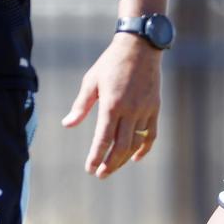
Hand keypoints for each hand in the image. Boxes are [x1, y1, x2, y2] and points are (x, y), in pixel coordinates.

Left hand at [62, 32, 161, 177]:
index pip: (103, 138)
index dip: (96, 156)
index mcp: (112, 105)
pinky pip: (150, 135)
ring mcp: (144, 111)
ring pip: (135, 144)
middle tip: (100, 174)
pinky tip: (135, 158)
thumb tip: (68, 125)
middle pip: (120, 147)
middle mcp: (130, 111)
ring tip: (112, 168)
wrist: (140, 49)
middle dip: (109, 163)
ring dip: (123, 159)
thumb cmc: (110, 63)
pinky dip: (144, 149)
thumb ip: (81, 106)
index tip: (89, 169)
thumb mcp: (91, 81)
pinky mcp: (154, 109)